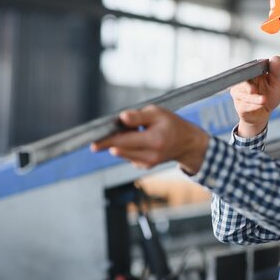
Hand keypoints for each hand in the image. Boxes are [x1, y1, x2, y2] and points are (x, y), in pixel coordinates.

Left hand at [90, 105, 209, 174]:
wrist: (186, 143)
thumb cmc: (171, 124)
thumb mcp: (157, 113)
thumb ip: (138, 116)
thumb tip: (121, 118)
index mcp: (155, 140)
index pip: (125, 141)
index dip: (108, 140)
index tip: (93, 143)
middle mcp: (151, 155)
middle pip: (120, 149)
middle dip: (108, 143)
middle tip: (97, 141)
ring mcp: (148, 163)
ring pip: (122, 154)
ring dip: (119, 144)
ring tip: (131, 132)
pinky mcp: (145, 166)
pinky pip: (128, 156)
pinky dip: (126, 149)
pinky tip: (136, 141)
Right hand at [229, 56, 279, 136]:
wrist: (263, 114)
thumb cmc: (269, 96)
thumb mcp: (276, 83)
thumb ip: (275, 71)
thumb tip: (275, 57)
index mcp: (252, 73)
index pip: (249, 68)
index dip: (252, 70)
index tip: (259, 74)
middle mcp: (243, 81)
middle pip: (242, 81)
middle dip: (248, 86)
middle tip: (254, 90)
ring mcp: (239, 93)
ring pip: (243, 94)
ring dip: (254, 98)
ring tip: (263, 100)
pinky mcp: (238, 104)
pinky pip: (244, 105)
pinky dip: (253, 106)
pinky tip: (260, 106)